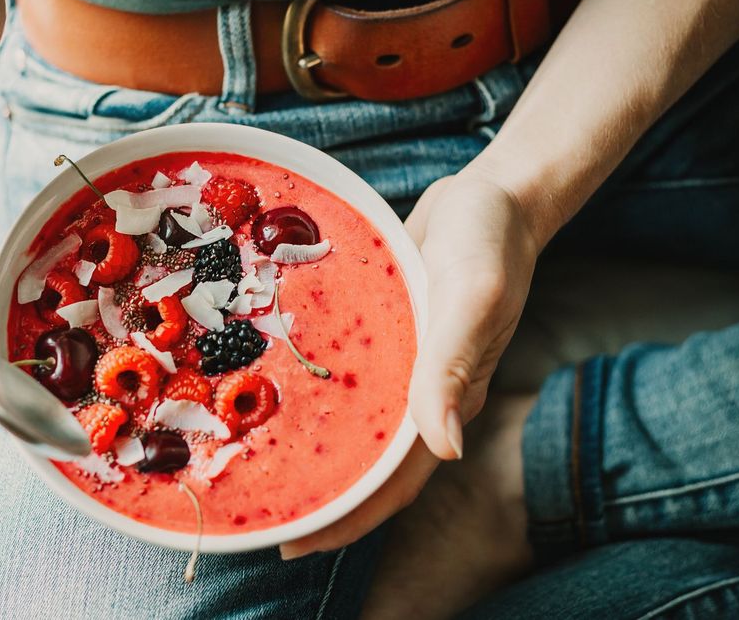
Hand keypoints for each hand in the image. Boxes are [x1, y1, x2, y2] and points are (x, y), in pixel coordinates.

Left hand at [280, 165, 538, 557]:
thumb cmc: (491, 242)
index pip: (395, 480)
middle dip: (316, 492)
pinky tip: (264, 386)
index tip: (293, 542)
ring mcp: (400, 365)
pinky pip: (344, 374)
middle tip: (252, 509)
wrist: (492, 196)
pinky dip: (310, 389)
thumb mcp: (473, 295)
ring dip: (308, 444)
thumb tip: (446, 449)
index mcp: (447, 399)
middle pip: (365, 461)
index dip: (349, 517)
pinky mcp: (383, 334)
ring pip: (352, 421)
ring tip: (246, 459)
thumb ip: (455, 365)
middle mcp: (419, 392)